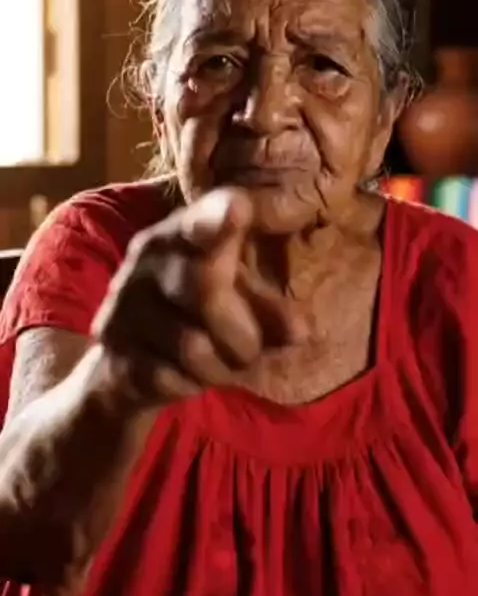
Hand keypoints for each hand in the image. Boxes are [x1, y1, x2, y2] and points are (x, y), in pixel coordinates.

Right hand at [92, 189, 301, 405]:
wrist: (125, 368)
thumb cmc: (196, 319)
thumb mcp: (238, 305)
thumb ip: (270, 312)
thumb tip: (300, 331)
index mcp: (178, 237)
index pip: (200, 221)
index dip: (218, 217)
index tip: (240, 210)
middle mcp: (147, 264)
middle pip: (205, 289)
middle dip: (244, 333)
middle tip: (250, 350)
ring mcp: (125, 310)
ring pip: (194, 346)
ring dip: (223, 366)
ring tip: (221, 365)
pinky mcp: (116, 356)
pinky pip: (171, 379)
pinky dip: (191, 386)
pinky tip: (185, 378)